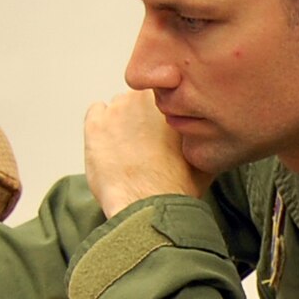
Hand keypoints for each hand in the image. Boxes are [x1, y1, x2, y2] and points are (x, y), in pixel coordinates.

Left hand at [83, 89, 204, 218]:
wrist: (149, 206)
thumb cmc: (178, 186)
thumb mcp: (204, 156)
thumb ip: (201, 135)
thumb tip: (203, 134)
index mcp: (172, 100)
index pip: (166, 93)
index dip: (165, 114)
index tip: (165, 131)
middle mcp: (143, 97)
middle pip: (141, 99)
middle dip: (143, 117)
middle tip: (150, 144)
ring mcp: (116, 109)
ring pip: (118, 106)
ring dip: (123, 122)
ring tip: (130, 150)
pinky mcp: (94, 125)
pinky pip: (95, 112)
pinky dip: (101, 126)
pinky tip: (112, 147)